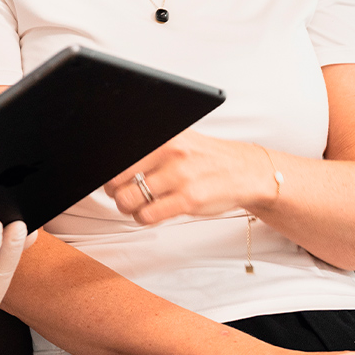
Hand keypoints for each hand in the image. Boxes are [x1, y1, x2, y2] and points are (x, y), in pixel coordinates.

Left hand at [104, 131, 274, 224]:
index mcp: (163, 136)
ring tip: (135, 205)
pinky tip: (150, 213)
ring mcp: (179, 176)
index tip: (112, 178)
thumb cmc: (205, 158)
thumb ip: (148, 148)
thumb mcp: (176, 140)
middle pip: (117, 177)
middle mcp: (170, 152)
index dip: (109, 171)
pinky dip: (142, 217)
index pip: (119, 154)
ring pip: (129, 198)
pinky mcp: (189, 199)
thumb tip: (114, 161)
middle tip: (120, 193)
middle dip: (113, 190)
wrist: (245, 171)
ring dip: (126, 206)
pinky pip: (148, 215)